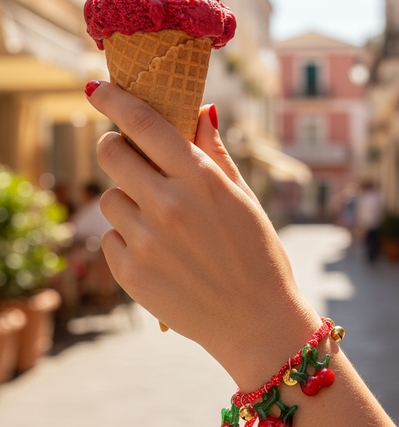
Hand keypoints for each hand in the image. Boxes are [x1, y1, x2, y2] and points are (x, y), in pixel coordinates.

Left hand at [86, 82, 320, 388]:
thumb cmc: (260, 259)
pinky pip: (111, 239)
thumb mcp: (245, 201)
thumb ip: (216, 155)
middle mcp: (168, 206)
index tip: (97, 89)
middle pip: (110, 153)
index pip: (144, 123)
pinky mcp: (131, 275)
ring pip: (109, 199)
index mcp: (200, 181)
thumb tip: (200, 111)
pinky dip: (129, 241)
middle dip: (117, 150)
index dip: (114, 99)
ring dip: (128, 202)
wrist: (257, 323)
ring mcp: (146, 242)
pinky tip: (159, 256)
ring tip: (160, 225)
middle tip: (133, 162)